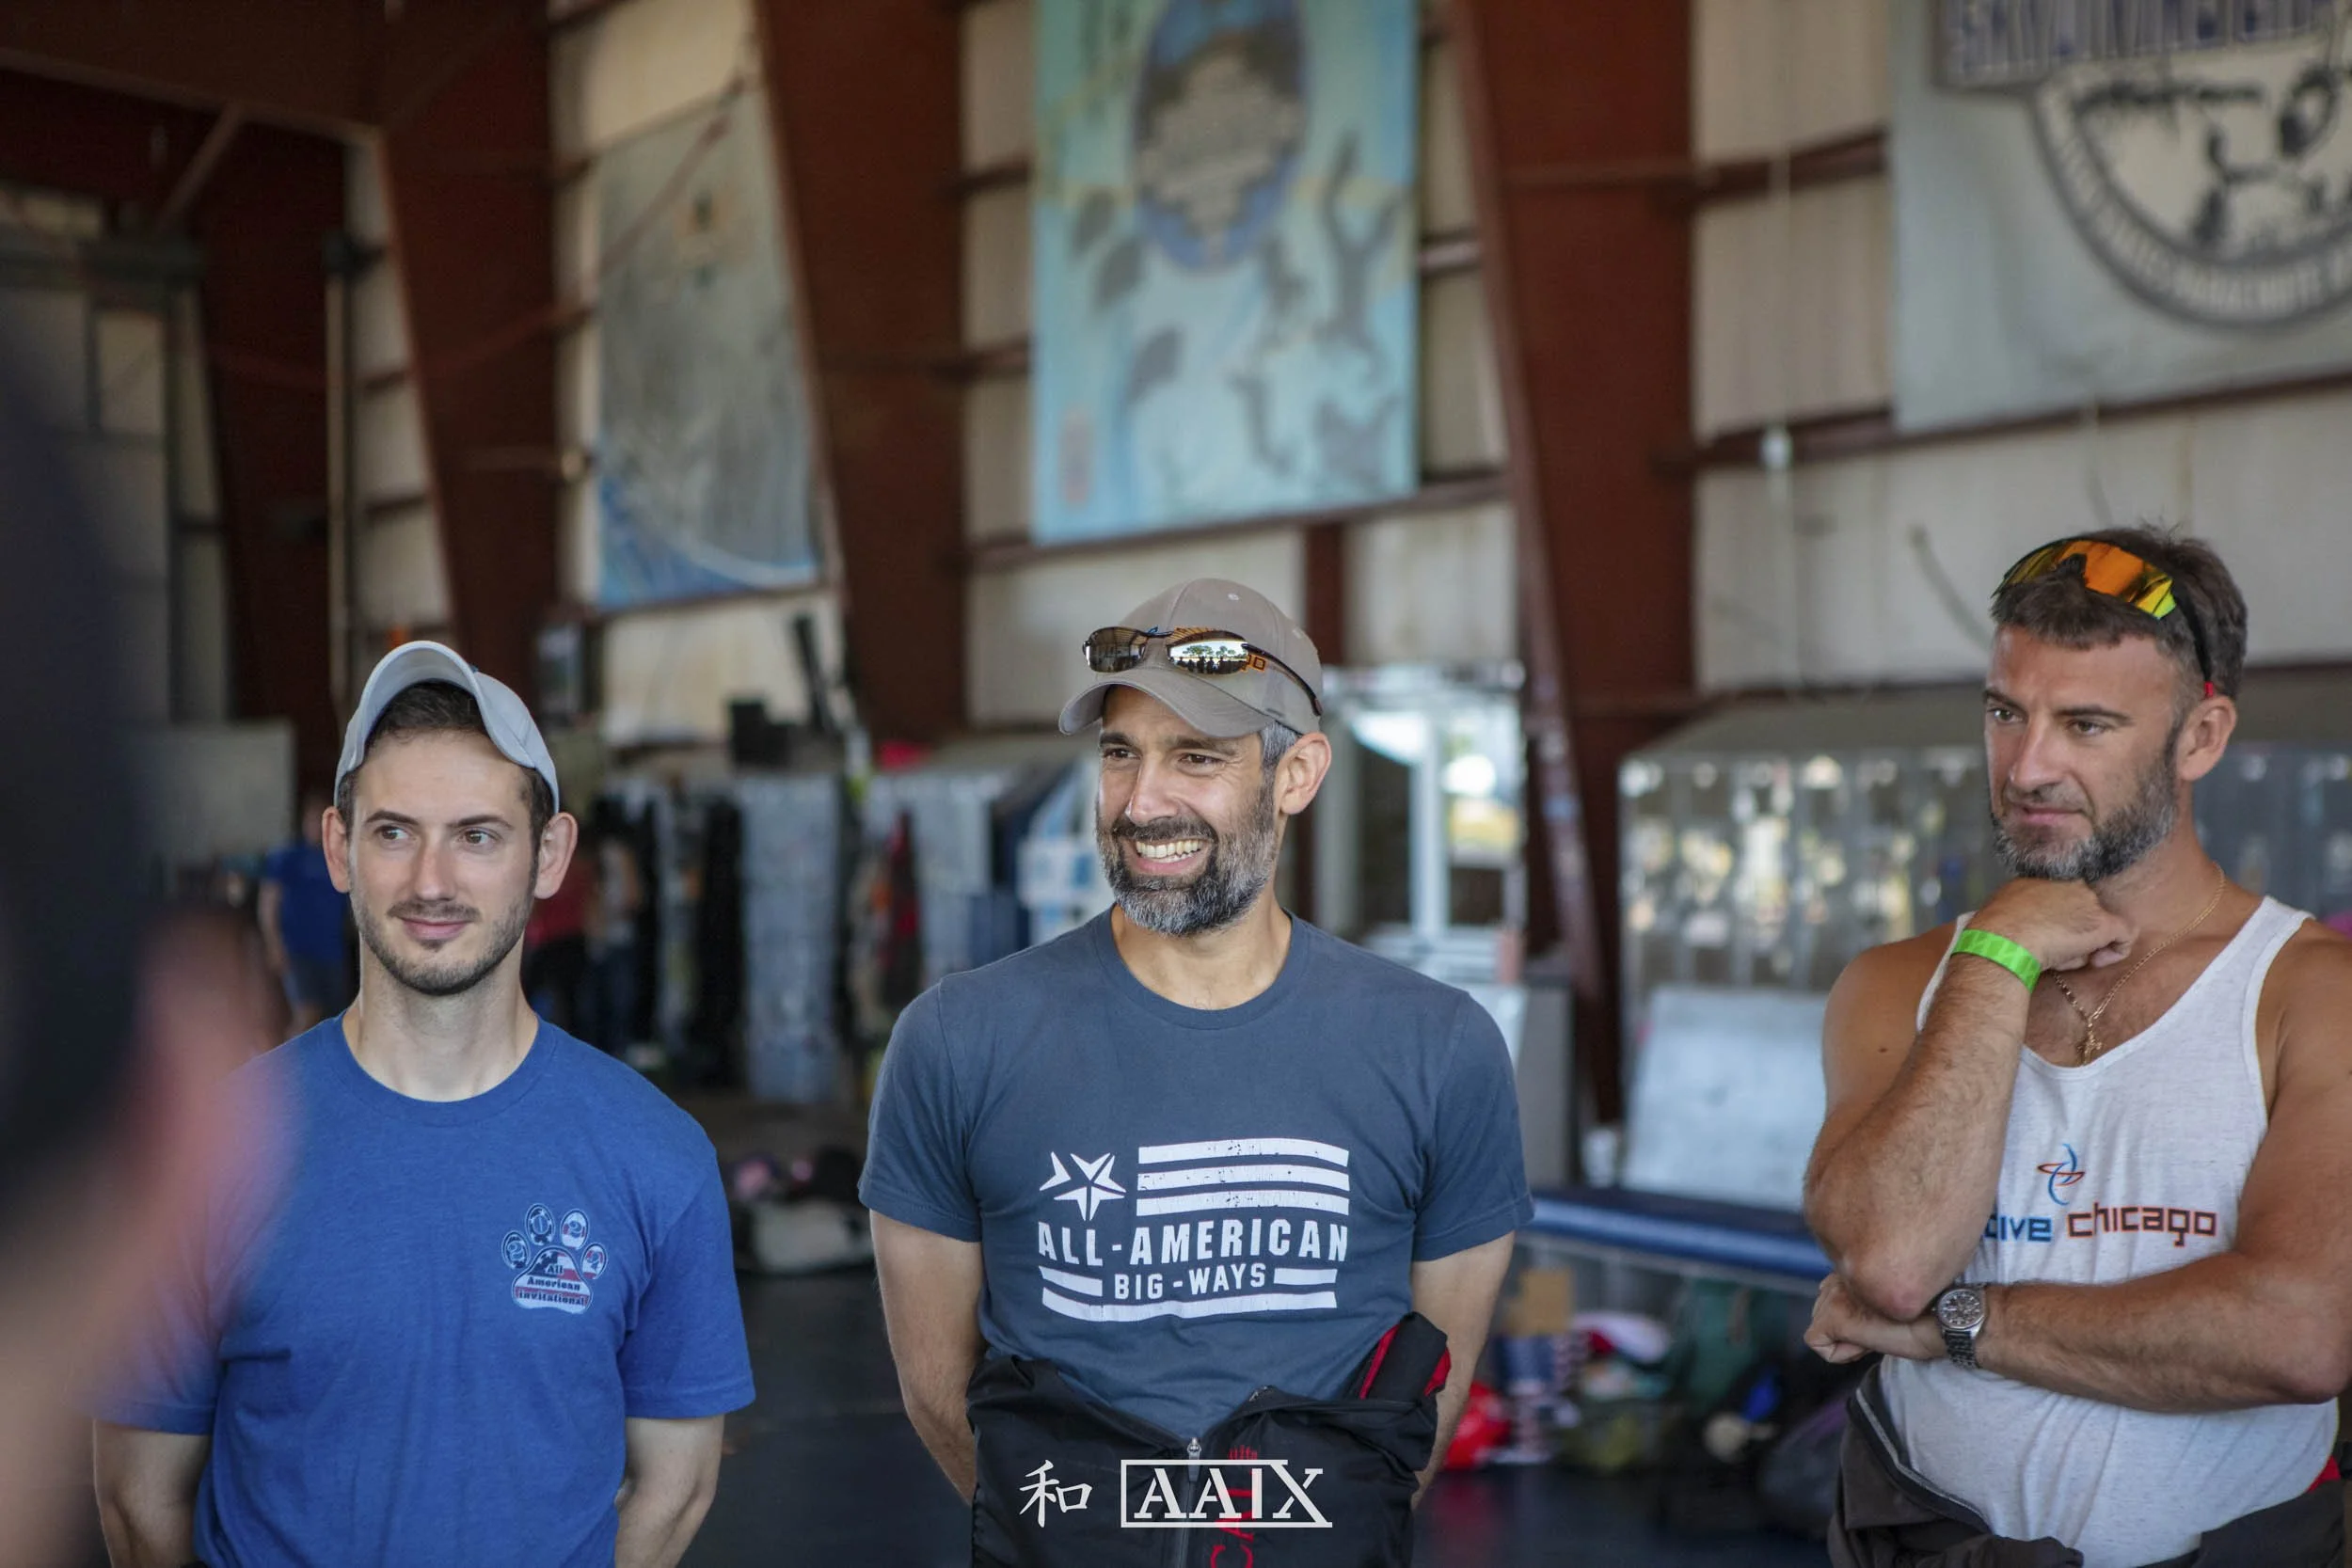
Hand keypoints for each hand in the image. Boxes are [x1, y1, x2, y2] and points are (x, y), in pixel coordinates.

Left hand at [1805, 1273, 1941, 1365]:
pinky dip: (1840, 1352)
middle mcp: (1840, 1275)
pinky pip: (1818, 1343)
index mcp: (1854, 1267)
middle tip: (1880, 1327)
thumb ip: (1864, 1296)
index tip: (1880, 1318)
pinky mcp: (1835, 1317)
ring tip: (1877, 1332)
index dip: (1852, 1316)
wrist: (1943, 1322)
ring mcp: (1836, 1295)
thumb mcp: (1888, 1299)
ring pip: (1820, 1326)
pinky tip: (1867, 1344)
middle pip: (1821, 1311)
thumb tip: (1848, 1314)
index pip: (1831, 1294)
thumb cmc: (1926, 1315)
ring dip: (1845, 1338)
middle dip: (1845, 1327)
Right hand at [1974, 878, 2134, 973]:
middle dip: (2075, 932)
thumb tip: (2028, 922)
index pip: (2062, 898)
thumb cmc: (1994, 929)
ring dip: (2085, 944)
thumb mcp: (2004, 909)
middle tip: (2058, 950)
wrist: (2003, 940)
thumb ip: (2023, 910)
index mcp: (2041, 880)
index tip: (2051, 935)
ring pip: (2097, 925)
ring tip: (2062, 959)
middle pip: (2082, 910)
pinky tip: (2099, 961)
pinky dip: (2117, 949)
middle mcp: (2069, 884)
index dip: (2060, 919)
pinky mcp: (2102, 923)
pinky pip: (2124, 934)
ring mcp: (2088, 902)